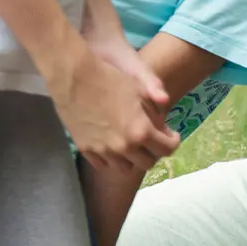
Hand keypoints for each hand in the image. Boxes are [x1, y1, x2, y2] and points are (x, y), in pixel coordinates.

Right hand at [47, 39, 178, 171]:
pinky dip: (111, 159)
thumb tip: (164, 128)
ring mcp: (104, 150)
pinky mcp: (86, 149)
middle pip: (148, 163)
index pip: (167, 149)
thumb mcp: (140, 91)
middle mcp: (124, 146)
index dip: (173, 141)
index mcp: (141, 131)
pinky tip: (111, 146)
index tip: (170, 135)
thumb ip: (157, 113)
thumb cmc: (110, 78)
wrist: (73, 77)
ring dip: (132, 158)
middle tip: (151, 140)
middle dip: (153, 152)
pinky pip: (103, 165)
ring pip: (125, 168)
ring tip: (130, 145)